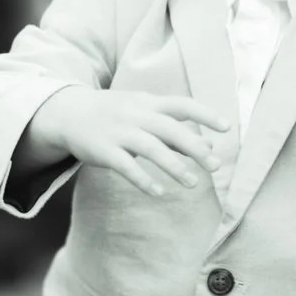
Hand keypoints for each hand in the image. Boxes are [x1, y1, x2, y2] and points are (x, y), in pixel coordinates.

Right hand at [22, 85, 227, 196]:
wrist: (68, 112)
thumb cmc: (116, 114)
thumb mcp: (145, 114)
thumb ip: (175, 131)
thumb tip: (209, 146)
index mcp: (149, 103)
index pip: (182, 104)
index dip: (206, 114)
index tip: (227, 128)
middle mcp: (136, 114)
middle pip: (170, 129)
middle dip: (195, 147)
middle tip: (216, 166)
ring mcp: (119, 132)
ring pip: (150, 148)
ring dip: (173, 166)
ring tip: (193, 183)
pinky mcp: (103, 150)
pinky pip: (125, 166)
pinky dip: (143, 179)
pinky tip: (159, 192)